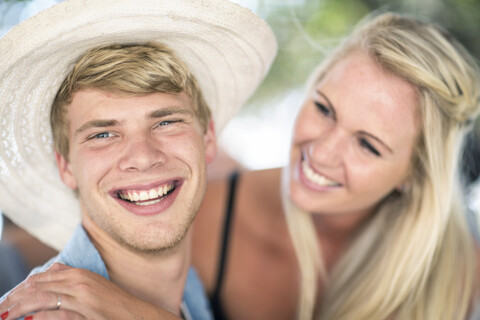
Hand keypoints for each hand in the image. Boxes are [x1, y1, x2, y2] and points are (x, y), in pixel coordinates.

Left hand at [0, 263, 179, 319]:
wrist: (135, 314)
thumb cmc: (113, 302)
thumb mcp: (92, 283)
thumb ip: (71, 274)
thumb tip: (51, 267)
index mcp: (79, 274)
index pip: (41, 277)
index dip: (19, 288)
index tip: (6, 299)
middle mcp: (79, 282)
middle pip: (37, 286)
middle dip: (13, 298)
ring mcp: (83, 298)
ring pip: (42, 298)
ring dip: (19, 308)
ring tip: (5, 317)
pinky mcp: (87, 313)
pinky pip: (59, 314)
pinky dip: (40, 317)